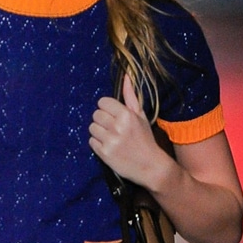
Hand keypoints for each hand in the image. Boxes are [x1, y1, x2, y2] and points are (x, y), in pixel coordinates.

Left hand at [88, 73, 173, 191]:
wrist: (150, 166)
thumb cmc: (145, 139)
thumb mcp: (141, 115)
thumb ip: (131, 96)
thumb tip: (126, 76)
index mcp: (126, 115)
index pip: (103, 102)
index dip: (107, 108)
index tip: (113, 115)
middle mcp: (117, 127)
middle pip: (96, 115)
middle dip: (102, 120)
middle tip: (112, 128)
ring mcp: (110, 141)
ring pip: (92, 128)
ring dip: (99, 132)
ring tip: (111, 138)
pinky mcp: (104, 153)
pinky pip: (91, 142)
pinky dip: (97, 144)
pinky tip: (109, 146)